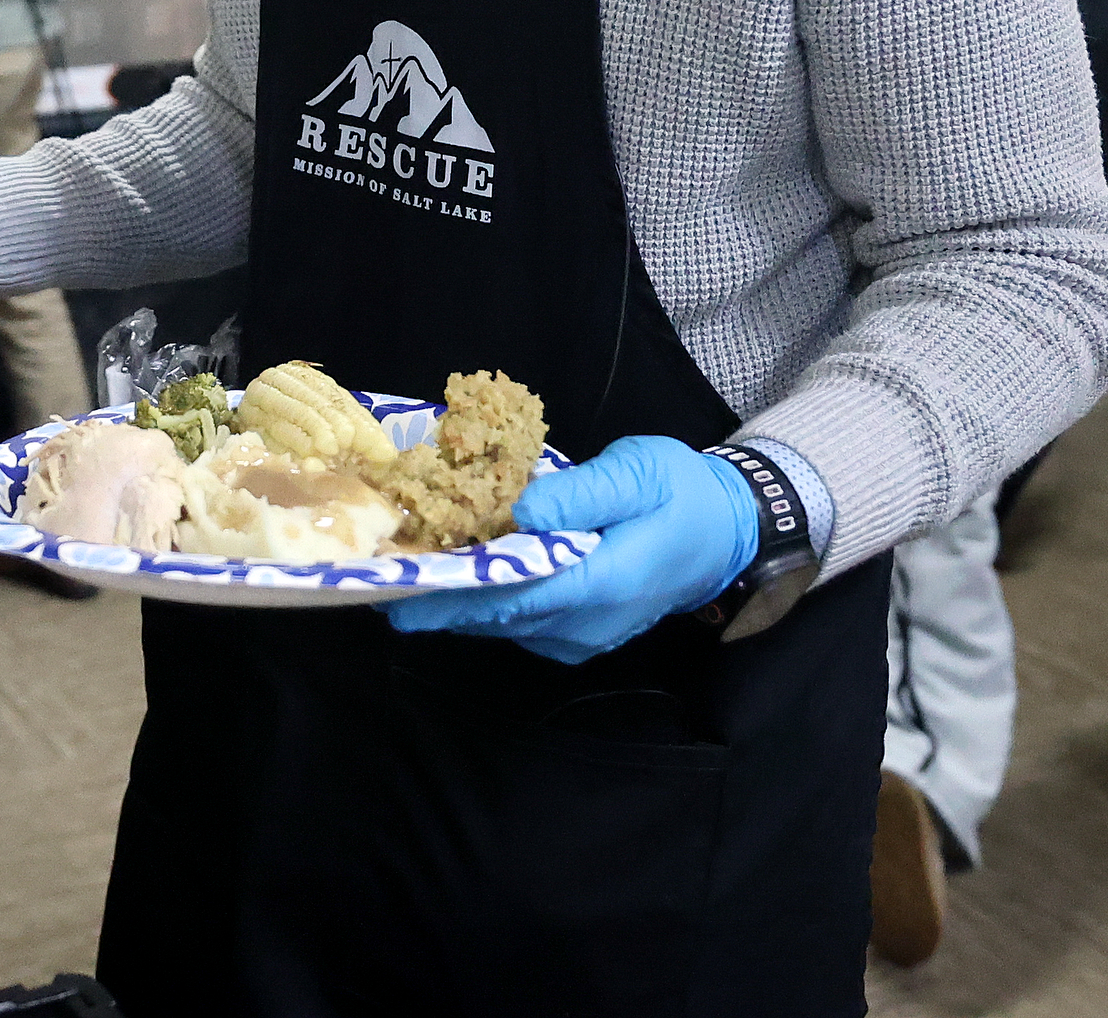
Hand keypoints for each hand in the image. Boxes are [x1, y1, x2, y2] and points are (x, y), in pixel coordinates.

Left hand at [380, 435, 757, 663]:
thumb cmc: (680, 493)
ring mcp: (584, 635)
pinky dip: (487, 604)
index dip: (455, 597)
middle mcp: (588, 622)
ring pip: (507, 624)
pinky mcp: (580, 632)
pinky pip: (523, 624)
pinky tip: (457, 577)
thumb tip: (523, 510)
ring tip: (405, 575)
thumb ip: (582, 493)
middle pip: (501, 616)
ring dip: (458, 603)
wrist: (727, 530)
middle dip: (439, 601)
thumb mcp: (637, 472)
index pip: (516, 597)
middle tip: (380, 582)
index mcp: (603, 582)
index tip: (400, 594)